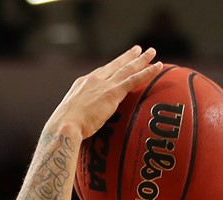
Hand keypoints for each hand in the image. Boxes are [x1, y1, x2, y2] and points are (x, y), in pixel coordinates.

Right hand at [45, 46, 164, 141]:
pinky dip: (147, 72)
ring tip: (152, 52)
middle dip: (127, 57)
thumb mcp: (71, 117)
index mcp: (82, 84)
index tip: (119, 61)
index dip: (112, 66)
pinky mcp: (112, 93)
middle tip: (138, 49)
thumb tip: (82, 125)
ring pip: (127, 69)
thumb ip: (80, 115)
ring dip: (141, 60)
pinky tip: (157, 66)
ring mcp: (104, 85)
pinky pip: (134, 79)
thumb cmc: (65, 128)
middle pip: (115, 65)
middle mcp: (93, 80)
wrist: (65, 125)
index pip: (101, 72)